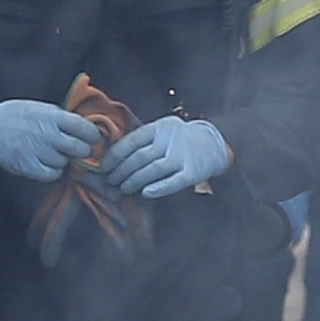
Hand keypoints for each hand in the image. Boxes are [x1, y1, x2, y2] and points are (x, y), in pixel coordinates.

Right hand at [0, 98, 105, 182]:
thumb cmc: (21, 116)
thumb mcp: (44, 109)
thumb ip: (65, 119)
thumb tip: (89, 129)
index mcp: (54, 116)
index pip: (85, 128)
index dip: (92, 135)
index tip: (91, 138)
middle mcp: (48, 134)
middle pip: (79, 149)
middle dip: (81, 150)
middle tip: (76, 149)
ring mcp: (37, 151)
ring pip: (65, 163)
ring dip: (63, 160)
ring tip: (52, 153)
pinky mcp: (27, 166)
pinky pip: (52, 175)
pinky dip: (52, 172)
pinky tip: (46, 164)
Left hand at [103, 115, 229, 201]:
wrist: (215, 143)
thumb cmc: (180, 139)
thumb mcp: (163, 130)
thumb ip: (142, 139)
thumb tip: (111, 155)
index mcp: (161, 126)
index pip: (132, 141)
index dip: (115, 156)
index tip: (104, 167)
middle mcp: (172, 139)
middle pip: (140, 157)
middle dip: (121, 171)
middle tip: (111, 181)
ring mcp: (184, 155)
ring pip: (153, 170)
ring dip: (134, 181)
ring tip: (123, 188)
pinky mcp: (194, 172)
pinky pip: (173, 182)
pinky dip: (158, 189)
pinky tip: (145, 193)